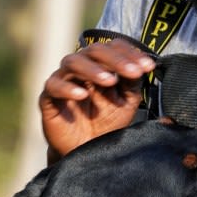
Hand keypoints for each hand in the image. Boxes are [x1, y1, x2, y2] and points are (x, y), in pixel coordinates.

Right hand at [40, 39, 156, 158]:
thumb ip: (132, 83)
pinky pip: (54, 87)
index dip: (130, 53)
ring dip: (92, 69)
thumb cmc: (107, 122)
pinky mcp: (48, 98)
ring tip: (109, 81)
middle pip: (94, 50)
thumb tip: (144, 65)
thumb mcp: (126, 101)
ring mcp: (63, 80)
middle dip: (116, 60)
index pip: (113, 47)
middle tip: (134, 72)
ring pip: (73, 62)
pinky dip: (67, 88)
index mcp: (100, 64)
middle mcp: (81, 67)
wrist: (88, 150)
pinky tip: (83, 95)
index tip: (148, 66)